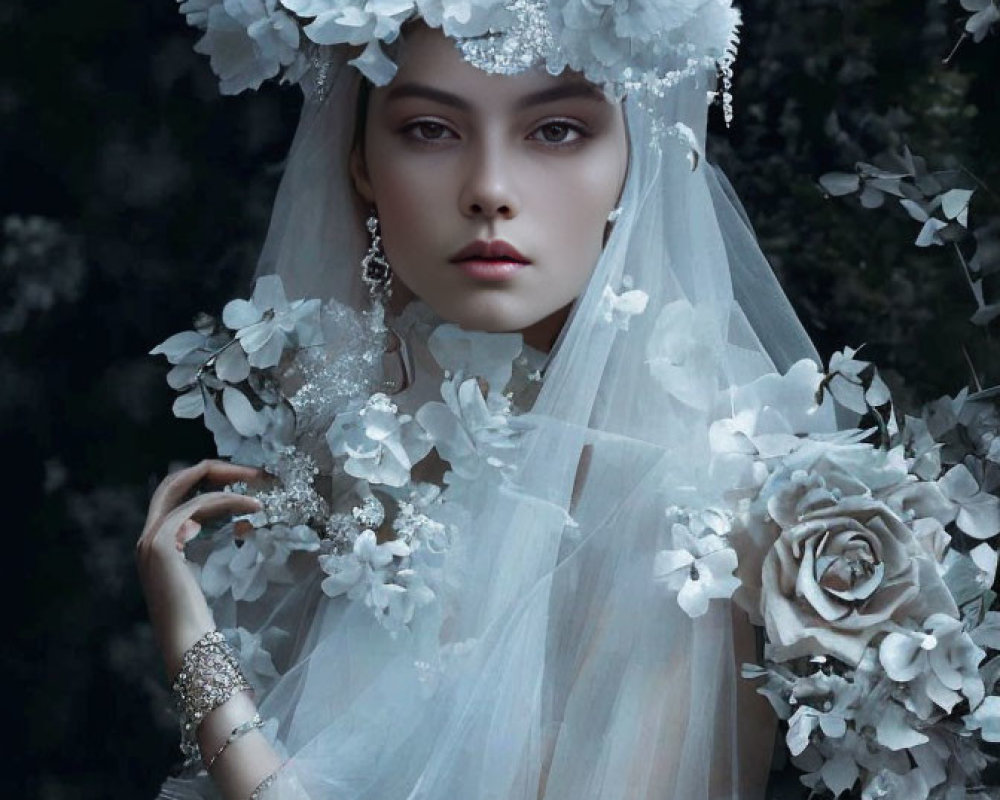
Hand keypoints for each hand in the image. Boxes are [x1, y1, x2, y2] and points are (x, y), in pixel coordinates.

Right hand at [136, 459, 263, 679]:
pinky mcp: (162, 543)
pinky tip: (255, 509)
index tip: (246, 484)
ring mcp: (151, 539)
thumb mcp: (206, 572)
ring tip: (262, 485)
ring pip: (189, 487)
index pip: (177, 494)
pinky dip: (230, 501)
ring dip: (230, 481)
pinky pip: (200, 506)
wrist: (188, 646)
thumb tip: (239, 525)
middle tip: (255, 472)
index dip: (211, 482)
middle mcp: (148, 536)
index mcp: (156, 542)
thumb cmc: (201, 619)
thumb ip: (210, 545)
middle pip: (177, 480)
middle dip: (218, 470)